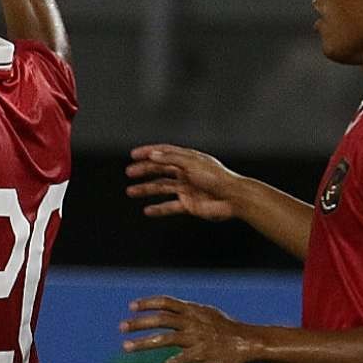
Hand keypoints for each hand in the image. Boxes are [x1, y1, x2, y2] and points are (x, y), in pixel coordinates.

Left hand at [121, 295, 262, 362]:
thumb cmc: (228, 330)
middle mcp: (192, 322)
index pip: (166, 302)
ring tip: (126, 347)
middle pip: (160, 319)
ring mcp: (196, 338)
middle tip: (122, 327)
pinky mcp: (200, 354)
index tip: (132, 306)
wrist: (248, 343)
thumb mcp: (208, 314)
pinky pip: (177, 362)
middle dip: (139, 323)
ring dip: (143, 343)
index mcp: (194, 310)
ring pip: (164, 339)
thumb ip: (190, 312)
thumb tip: (173, 308)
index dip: (148, 303)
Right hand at [127, 144, 244, 220]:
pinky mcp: (189, 204)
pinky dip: (158, 209)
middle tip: (129, 172)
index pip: (165, 152)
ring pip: (162, 187)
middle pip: (160, 169)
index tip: (133, 154)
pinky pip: (170, 206)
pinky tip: (147, 210)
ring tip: (131, 191)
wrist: (233, 199)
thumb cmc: (217, 178)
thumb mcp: (192, 163)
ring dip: (146, 189)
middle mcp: (186, 173)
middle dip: (144, 170)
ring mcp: (187, 189)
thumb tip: (153, 155)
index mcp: (188, 159)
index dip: (149, 152)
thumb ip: (172, 158)